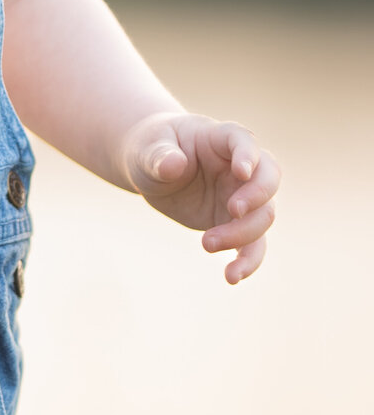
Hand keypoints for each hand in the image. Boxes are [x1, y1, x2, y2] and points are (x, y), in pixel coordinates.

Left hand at [120, 112, 280, 283]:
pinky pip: (253, 244)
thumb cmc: (151, 148)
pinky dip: (247, 261)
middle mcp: (238, 167)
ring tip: (206, 244)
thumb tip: (174, 165)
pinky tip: (231, 276)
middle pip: (268, 178)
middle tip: (233, 210)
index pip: (243, 139)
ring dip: (243, 233)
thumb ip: (159, 155)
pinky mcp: (236, 223)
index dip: (248, 154)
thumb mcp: (146, 148)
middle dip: (257, 196)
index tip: (241, 171)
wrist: (153, 168)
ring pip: (264, 215)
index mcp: (218, 138)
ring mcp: (241, 195)